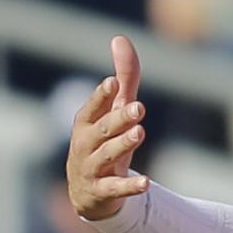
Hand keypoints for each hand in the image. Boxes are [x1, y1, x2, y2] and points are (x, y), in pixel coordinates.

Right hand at [66, 34, 148, 222]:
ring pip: (108, 155)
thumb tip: (120, 39)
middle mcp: (86, 144)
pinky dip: (130, 186)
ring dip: (123, 144)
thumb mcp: (113, 111)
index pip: (92, 107)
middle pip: (103, 129)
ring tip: (140, 133)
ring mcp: (93, 168)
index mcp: (86, 123)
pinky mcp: (103, 191)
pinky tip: (146, 183)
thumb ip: (122, 78)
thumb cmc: (102, 142)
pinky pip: (117, 187)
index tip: (112, 83)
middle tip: (138, 108)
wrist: (87, 193)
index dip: (101, 96)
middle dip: (119, 118)